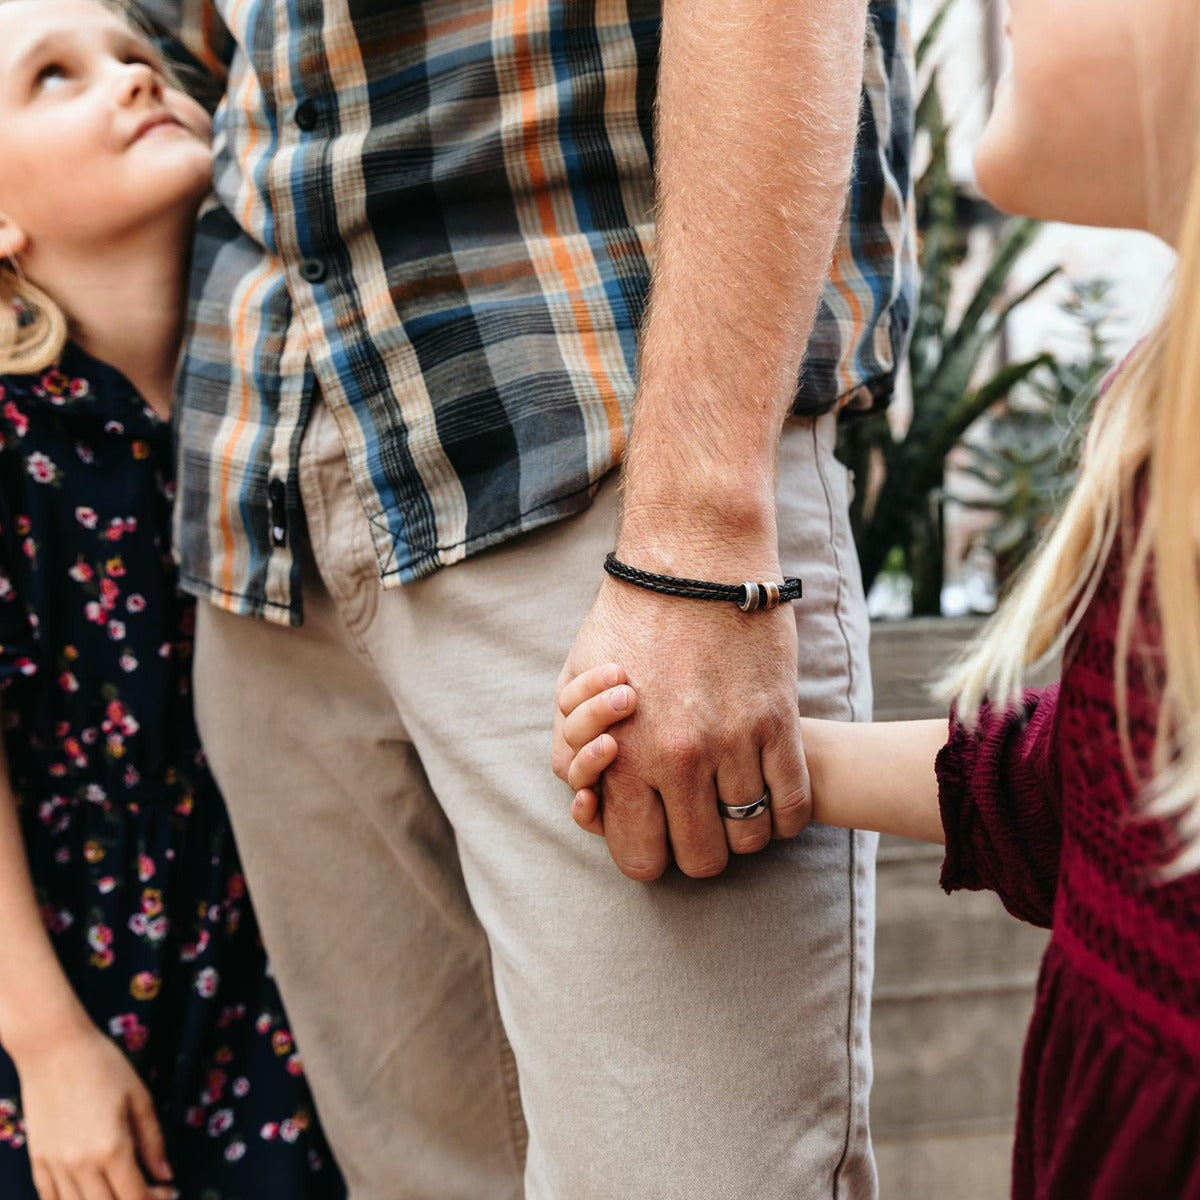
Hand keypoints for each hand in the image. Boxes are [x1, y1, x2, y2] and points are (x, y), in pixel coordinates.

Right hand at [15, 1021, 173, 1199]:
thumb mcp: (139, 1097)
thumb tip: (165, 1175)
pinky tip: (89, 1194)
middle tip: (149, 1193)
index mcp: (111, 1148)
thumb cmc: (103, 1065)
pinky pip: (51, 1199)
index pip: (134, 1197)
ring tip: (121, 1192)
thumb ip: (153, 1140)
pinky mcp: (37, 1161)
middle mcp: (80, 1165)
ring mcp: (54, 1166)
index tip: (166, 1191)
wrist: (54, 1048)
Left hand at [555, 574, 810, 879]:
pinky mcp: (778, 721)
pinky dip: (785, 812)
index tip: (662, 833)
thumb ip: (571, 746)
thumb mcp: (572, 681)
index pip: (640, 857)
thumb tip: (588, 800)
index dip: (652, 854)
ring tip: (738, 801)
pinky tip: (774, 794)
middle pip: (702, 858)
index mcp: (624, 758)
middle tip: (703, 820)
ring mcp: (733, 743)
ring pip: (750, 836)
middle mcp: (679, 760)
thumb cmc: (628, 618)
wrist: (692, 560)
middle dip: (701, 848)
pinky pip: (793, 803)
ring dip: (744, 829)